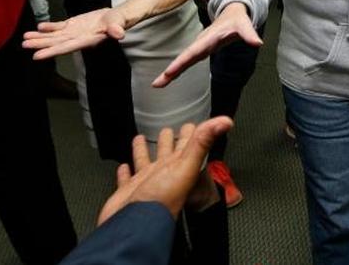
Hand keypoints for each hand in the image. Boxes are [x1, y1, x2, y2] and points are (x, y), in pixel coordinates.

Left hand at [22, 7, 125, 59]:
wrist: (115, 18)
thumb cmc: (117, 22)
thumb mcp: (118, 24)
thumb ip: (116, 29)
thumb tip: (119, 34)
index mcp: (85, 41)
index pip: (66, 48)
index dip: (51, 52)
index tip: (37, 56)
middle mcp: (76, 39)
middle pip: (55, 43)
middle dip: (40, 45)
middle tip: (25, 45)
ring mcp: (73, 33)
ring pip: (53, 37)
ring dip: (39, 38)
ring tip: (25, 38)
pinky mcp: (72, 25)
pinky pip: (58, 27)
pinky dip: (48, 27)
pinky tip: (38, 27)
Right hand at [96, 116, 233, 223]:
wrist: (136, 226)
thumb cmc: (161, 201)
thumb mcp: (185, 165)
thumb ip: (203, 142)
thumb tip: (224, 123)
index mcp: (178, 167)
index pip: (187, 146)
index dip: (191, 133)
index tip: (191, 125)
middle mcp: (163, 175)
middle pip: (166, 153)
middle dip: (167, 140)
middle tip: (167, 129)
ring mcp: (146, 184)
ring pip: (145, 163)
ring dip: (143, 151)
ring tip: (140, 139)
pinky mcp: (129, 193)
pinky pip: (127, 180)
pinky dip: (125, 173)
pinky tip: (123, 167)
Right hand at [153, 3, 262, 86]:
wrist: (231, 13)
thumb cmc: (237, 19)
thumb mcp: (244, 24)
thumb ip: (249, 34)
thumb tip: (257, 42)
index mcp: (208, 38)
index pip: (193, 52)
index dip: (181, 62)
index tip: (170, 71)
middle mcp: (201, 43)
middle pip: (183, 58)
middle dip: (170, 70)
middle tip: (156, 84)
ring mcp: (199, 47)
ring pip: (183, 61)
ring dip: (171, 72)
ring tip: (158, 84)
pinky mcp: (200, 51)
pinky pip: (187, 61)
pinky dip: (177, 69)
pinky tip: (170, 78)